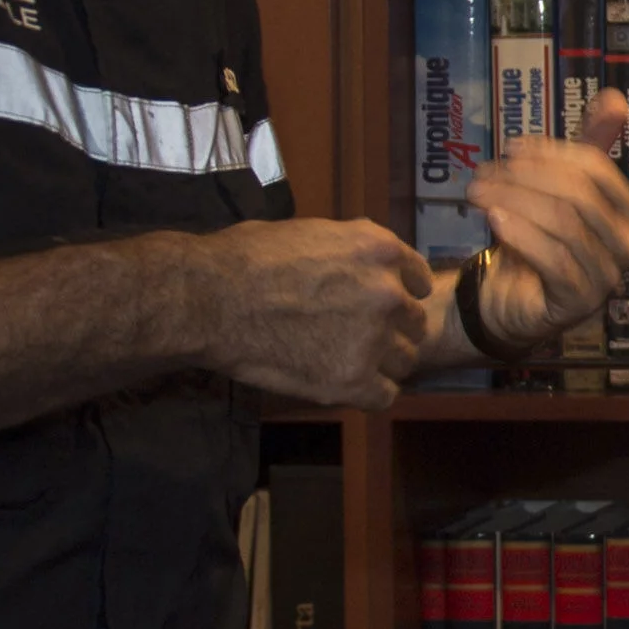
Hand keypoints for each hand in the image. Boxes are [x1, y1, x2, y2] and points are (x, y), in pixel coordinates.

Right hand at [192, 218, 432, 408]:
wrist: (210, 299)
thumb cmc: (245, 258)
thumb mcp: (312, 232)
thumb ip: (351, 251)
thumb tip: (363, 264)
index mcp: (378, 249)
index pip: (418, 279)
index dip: (400, 294)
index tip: (382, 307)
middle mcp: (387, 292)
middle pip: (414, 323)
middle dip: (390, 330)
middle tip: (356, 337)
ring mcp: (374, 338)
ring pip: (404, 360)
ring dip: (380, 363)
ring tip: (343, 360)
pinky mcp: (354, 380)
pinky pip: (385, 395)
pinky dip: (366, 393)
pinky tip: (340, 383)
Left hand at [466, 89, 628, 345]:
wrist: (513, 299)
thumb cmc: (539, 239)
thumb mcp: (561, 187)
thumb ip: (590, 145)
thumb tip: (616, 97)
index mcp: (628, 211)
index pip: (594, 168)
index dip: (551, 153)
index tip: (509, 148)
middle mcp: (627, 244)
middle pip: (579, 195)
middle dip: (525, 178)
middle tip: (482, 173)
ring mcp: (606, 276)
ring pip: (564, 225)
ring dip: (514, 202)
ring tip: (477, 193)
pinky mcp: (579, 301)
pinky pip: (555, 262)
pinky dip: (522, 236)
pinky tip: (494, 220)